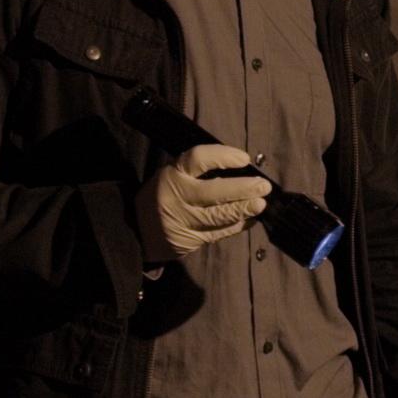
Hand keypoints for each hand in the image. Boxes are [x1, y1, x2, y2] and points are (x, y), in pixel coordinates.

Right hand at [136, 144, 269, 263]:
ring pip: (219, 216)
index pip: (199, 159)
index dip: (224, 156)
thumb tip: (240, 168)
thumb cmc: (161, 194)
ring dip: (244, 210)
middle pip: (214, 193)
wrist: (134, 229)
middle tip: (263, 186)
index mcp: (173, 174)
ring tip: (261, 204)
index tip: (244, 158)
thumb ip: (198, 172)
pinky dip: (237, 226)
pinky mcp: (190, 241)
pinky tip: (250, 219)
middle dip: (243, 189)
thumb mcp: (172, 175)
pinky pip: (219, 233)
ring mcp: (183, 222)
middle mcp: (178, 197)